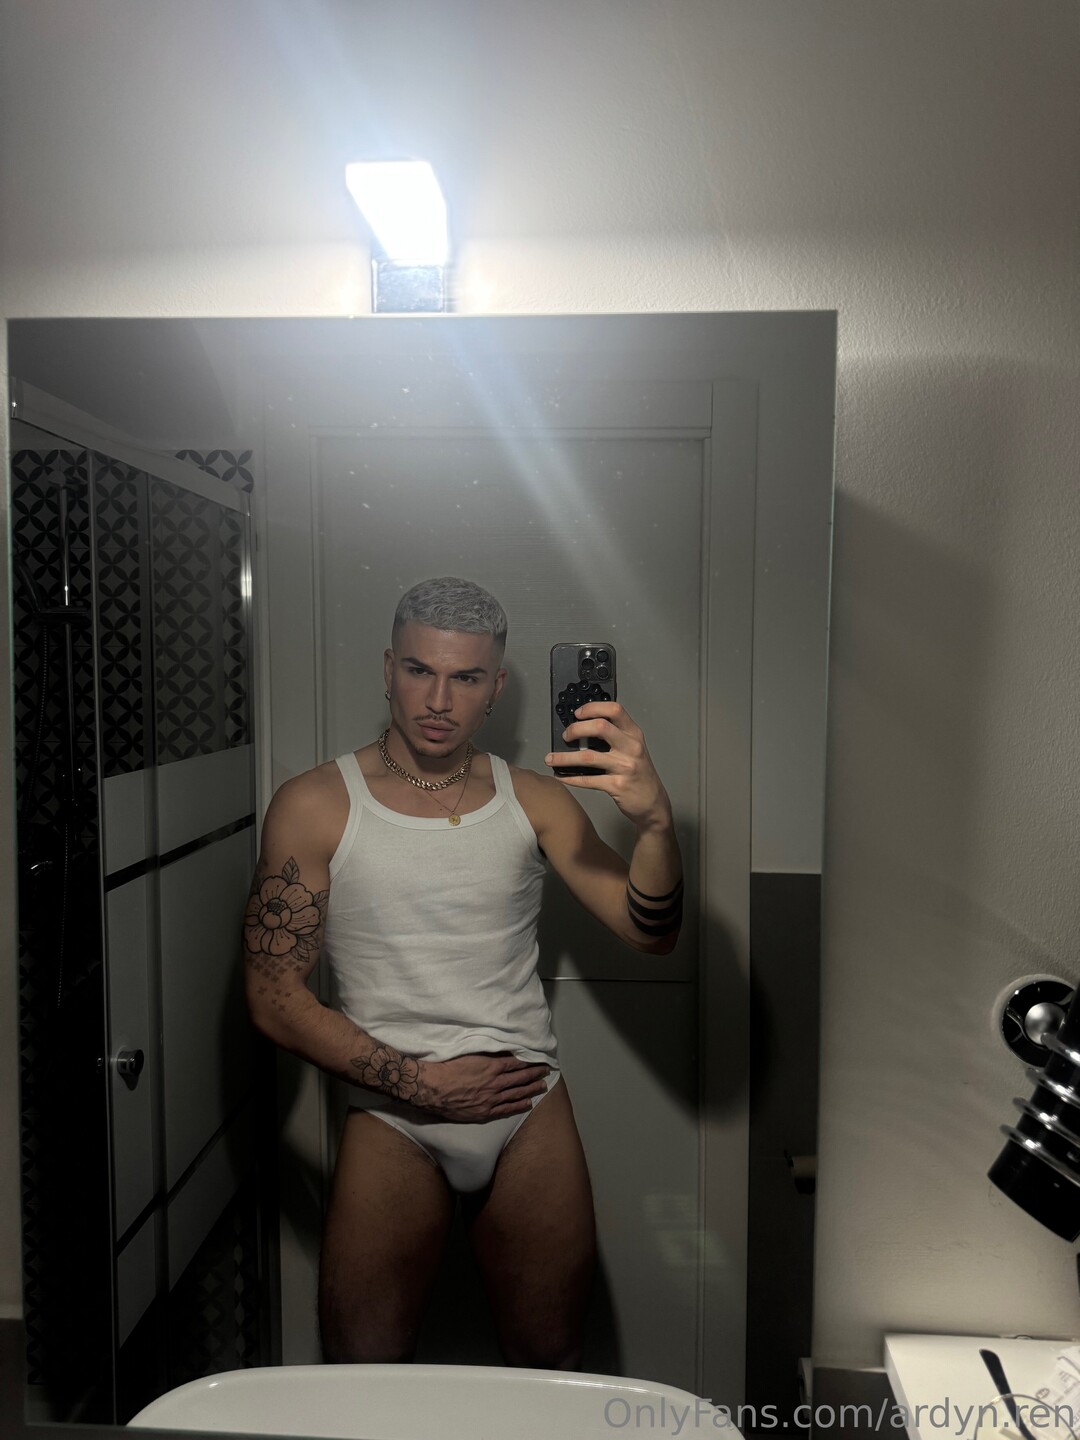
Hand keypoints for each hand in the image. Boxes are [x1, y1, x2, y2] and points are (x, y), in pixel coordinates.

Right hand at [414, 1052, 550, 1121]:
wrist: (433, 1087)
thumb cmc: (448, 1067)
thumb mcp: (470, 1053)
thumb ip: (487, 1054)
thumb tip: (501, 1051)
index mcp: (492, 1066)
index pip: (517, 1063)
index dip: (530, 1061)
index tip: (539, 1059)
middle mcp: (496, 1082)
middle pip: (521, 1078)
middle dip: (535, 1074)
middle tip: (546, 1071)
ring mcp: (492, 1099)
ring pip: (517, 1093)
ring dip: (531, 1089)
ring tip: (542, 1086)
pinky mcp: (485, 1112)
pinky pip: (506, 1109)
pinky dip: (519, 1106)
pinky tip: (528, 1104)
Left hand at [544, 701, 672, 830]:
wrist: (653, 802)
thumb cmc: (640, 774)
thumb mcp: (633, 749)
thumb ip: (615, 736)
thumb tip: (582, 729)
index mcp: (634, 734)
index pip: (615, 710)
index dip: (593, 708)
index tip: (577, 713)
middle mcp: (631, 747)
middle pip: (600, 727)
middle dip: (576, 729)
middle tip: (565, 736)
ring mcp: (624, 767)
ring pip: (588, 757)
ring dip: (564, 757)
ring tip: (551, 759)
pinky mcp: (617, 786)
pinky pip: (588, 780)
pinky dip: (570, 778)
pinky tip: (561, 776)